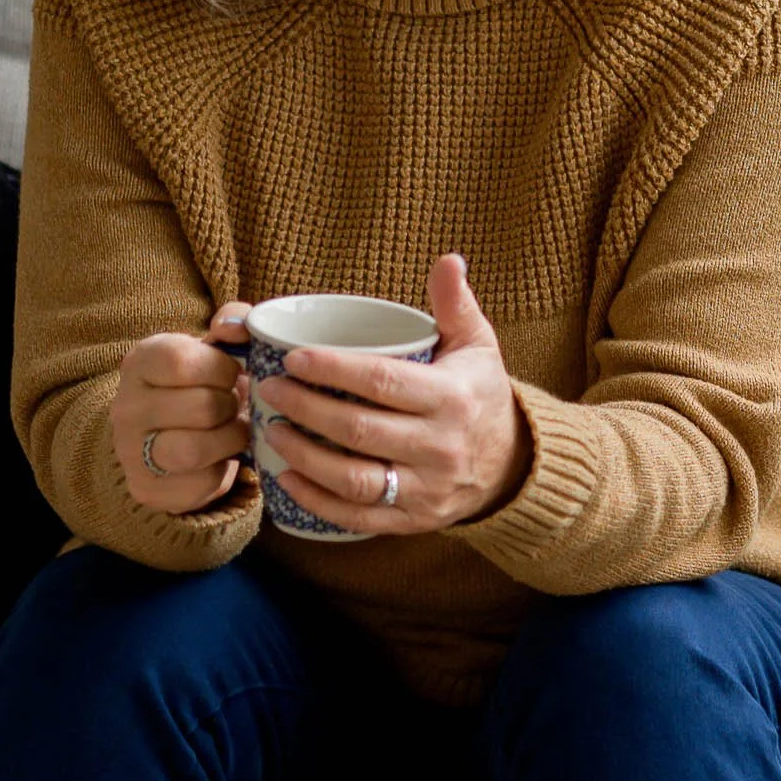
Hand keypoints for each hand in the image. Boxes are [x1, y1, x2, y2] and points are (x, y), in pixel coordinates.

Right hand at [110, 323, 251, 513]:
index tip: (229, 374)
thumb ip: (235, 322)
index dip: (222, 369)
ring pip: (195, 449)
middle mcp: (125, 406)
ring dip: (229, 439)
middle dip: (231, 407)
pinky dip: (222, 471)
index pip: (183, 361)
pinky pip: (201, 484)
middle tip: (231, 406)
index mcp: (140, 361)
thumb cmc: (201, 384)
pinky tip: (217, 458)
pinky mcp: (146, 489)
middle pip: (202, 408)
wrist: (167, 433)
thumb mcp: (215, 346)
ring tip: (230, 431)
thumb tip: (234, 327)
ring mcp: (130, 451)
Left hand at [247, 254, 533, 536]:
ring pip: (354, 479)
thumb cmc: (480, 394)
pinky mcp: (413, 521)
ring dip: (304, 456)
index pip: (382, 382)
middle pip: (359, 430)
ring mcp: (427, 490)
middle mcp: (441, 447)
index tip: (293, 358)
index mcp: (452, 398)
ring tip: (271, 430)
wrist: (512, 466)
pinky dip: (317, 500)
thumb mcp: (476, 345)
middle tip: (269, 389)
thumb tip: (448, 259)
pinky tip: (287, 477)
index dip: (332, 370)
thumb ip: (455, 303)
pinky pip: (358, 516)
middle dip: (305, 408)